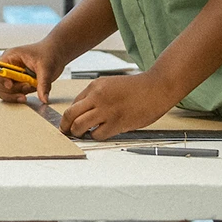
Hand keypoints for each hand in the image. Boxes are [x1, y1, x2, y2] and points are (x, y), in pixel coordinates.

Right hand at [0, 41, 66, 104]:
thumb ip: (43, 84)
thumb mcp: (46, 68)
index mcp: (11, 57)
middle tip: (26, 88)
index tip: (10, 85)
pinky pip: (12, 93)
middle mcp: (9, 66)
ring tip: (30, 89)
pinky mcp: (19, 83)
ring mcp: (13, 75)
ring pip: (3, 90)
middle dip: (10, 89)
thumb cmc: (49, 53)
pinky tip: (28, 94)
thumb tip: (43, 98)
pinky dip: (18, 96)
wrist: (56, 53)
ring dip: (14, 94)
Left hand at [60, 72, 175, 139]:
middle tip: (66, 131)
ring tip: (81, 135)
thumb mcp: (110, 84)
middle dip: (65, 125)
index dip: (69, 115)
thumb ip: (96, 96)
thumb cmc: (135, 88)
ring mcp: (106, 110)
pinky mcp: (116, 122)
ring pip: (80, 125)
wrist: (155, 88)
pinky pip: (98, 134)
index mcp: (95, 86)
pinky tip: (99, 134)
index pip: (73, 103)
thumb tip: (84, 111)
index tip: (68, 122)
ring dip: (78, 133)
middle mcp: (97, 96)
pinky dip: (95, 137)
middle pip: (70, 114)